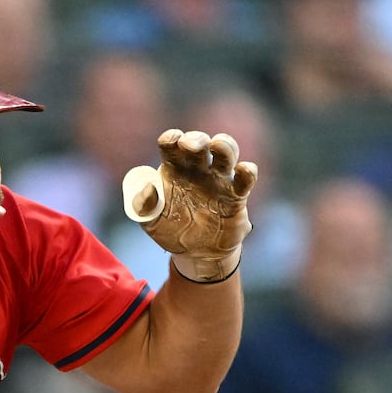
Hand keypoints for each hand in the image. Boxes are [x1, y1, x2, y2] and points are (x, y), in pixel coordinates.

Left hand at [123, 129, 257, 281]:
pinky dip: (248, 172)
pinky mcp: (236, 196)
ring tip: (217, 145)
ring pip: (226, 152)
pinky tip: (244, 170)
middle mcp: (197, 169)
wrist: (195, 253)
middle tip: (189, 145)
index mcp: (173, 169)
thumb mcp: (150, 221)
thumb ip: (144, 205)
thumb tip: (147, 188)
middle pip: (199, 143)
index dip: (171, 138)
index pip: (171, 145)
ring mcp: (218, 180)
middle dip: (196, 139)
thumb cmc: (171, 230)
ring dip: (225, 145)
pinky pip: (245, 179)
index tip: (170, 140)